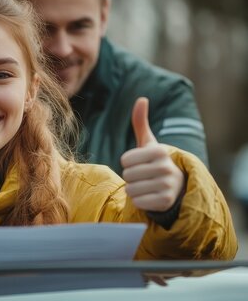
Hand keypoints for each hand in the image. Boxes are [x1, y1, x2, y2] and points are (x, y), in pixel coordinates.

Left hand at [120, 97, 184, 211]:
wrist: (175, 186)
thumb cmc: (154, 162)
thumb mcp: (148, 143)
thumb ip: (141, 122)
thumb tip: (141, 99)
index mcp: (160, 151)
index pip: (125, 159)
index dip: (127, 163)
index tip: (139, 163)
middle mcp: (167, 167)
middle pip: (127, 175)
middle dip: (130, 177)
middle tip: (143, 176)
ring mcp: (168, 185)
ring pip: (130, 190)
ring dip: (134, 190)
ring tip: (146, 186)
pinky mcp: (166, 201)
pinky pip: (137, 202)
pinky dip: (139, 201)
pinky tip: (150, 197)